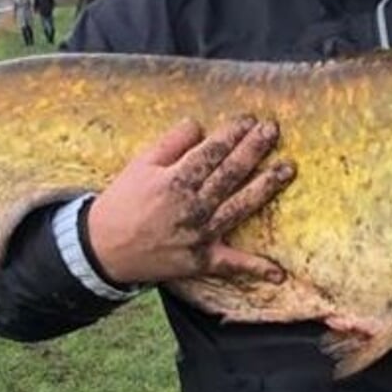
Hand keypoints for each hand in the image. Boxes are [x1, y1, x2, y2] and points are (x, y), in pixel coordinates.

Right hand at [86, 116, 295, 286]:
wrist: (104, 248)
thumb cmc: (122, 202)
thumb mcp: (139, 165)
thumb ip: (170, 144)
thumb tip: (198, 125)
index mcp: (175, 181)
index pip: (211, 152)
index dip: (232, 134)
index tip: (250, 119)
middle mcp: (192, 206)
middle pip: (230, 174)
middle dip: (254, 149)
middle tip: (272, 131)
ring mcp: (200, 235)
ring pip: (240, 207)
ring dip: (266, 188)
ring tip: (287, 170)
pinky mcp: (202, 260)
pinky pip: (232, 265)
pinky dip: (255, 269)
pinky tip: (279, 272)